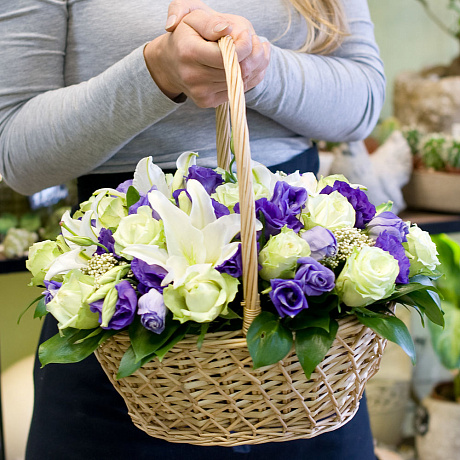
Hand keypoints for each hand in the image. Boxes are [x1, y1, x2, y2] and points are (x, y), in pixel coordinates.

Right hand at [143, 1, 269, 107]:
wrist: (170, 64)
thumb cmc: (185, 37)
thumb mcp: (193, 18)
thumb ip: (210, 22)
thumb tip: (227, 29)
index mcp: (189, 52)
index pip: (226, 56)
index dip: (244, 46)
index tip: (247, 35)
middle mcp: (193, 77)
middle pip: (236, 71)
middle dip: (252, 55)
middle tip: (254, 42)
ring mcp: (201, 93)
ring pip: (240, 82)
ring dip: (252, 67)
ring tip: (251, 51)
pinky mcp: (207, 102)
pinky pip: (236, 92)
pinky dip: (246, 78)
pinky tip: (244, 64)